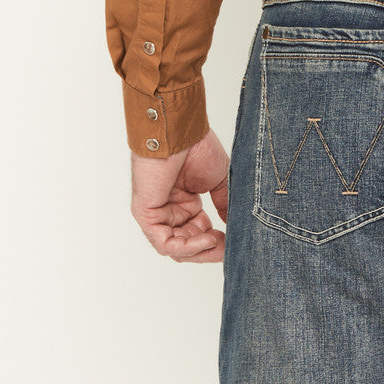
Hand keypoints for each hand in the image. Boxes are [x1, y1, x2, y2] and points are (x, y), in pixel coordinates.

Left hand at [130, 126, 229, 262]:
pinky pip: (165, 243)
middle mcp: (169, 211)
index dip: (216, 242)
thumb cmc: (197, 148)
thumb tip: (236, 227)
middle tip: (229, 248)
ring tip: (218, 243)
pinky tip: (207, 238)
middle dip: (209, 250)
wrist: (182, 132)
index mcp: (184, 203)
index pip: (198, 234)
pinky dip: (187, 247)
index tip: (235, 242)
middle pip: (188, 245)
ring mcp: (157, 214)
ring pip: (176, 248)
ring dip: (200, 251)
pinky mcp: (146, 216)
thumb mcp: (218, 182)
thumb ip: (224, 206)